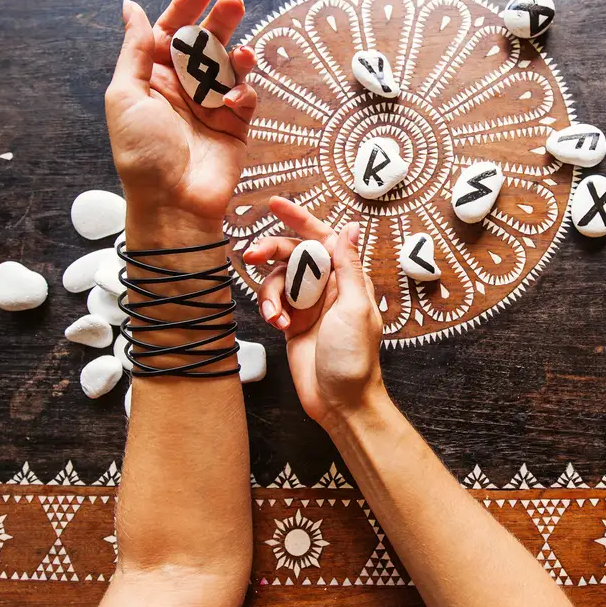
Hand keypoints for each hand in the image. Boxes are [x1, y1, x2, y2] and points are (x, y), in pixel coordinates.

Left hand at [105, 0, 257, 227]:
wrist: (173, 203)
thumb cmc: (142, 154)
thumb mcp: (126, 95)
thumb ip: (134, 49)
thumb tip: (131, 6)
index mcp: (152, 78)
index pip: (169, 31)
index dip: (185, 7)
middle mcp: (182, 88)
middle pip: (204, 43)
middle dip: (219, 21)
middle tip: (234, 3)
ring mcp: (210, 106)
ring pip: (229, 66)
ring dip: (237, 53)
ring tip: (242, 50)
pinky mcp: (234, 125)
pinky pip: (245, 96)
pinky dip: (243, 90)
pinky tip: (235, 97)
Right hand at [243, 197, 384, 424]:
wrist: (340, 402)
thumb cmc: (355, 358)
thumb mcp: (354, 307)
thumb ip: (349, 267)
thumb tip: (350, 227)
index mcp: (347, 279)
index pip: (321, 238)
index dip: (299, 218)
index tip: (274, 203)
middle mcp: (327, 287)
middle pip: (293, 255)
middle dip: (271, 251)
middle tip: (250, 254)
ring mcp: (308, 305)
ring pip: (278, 280)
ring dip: (270, 294)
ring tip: (276, 317)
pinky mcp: (292, 324)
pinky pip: (273, 304)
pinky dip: (270, 311)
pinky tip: (277, 327)